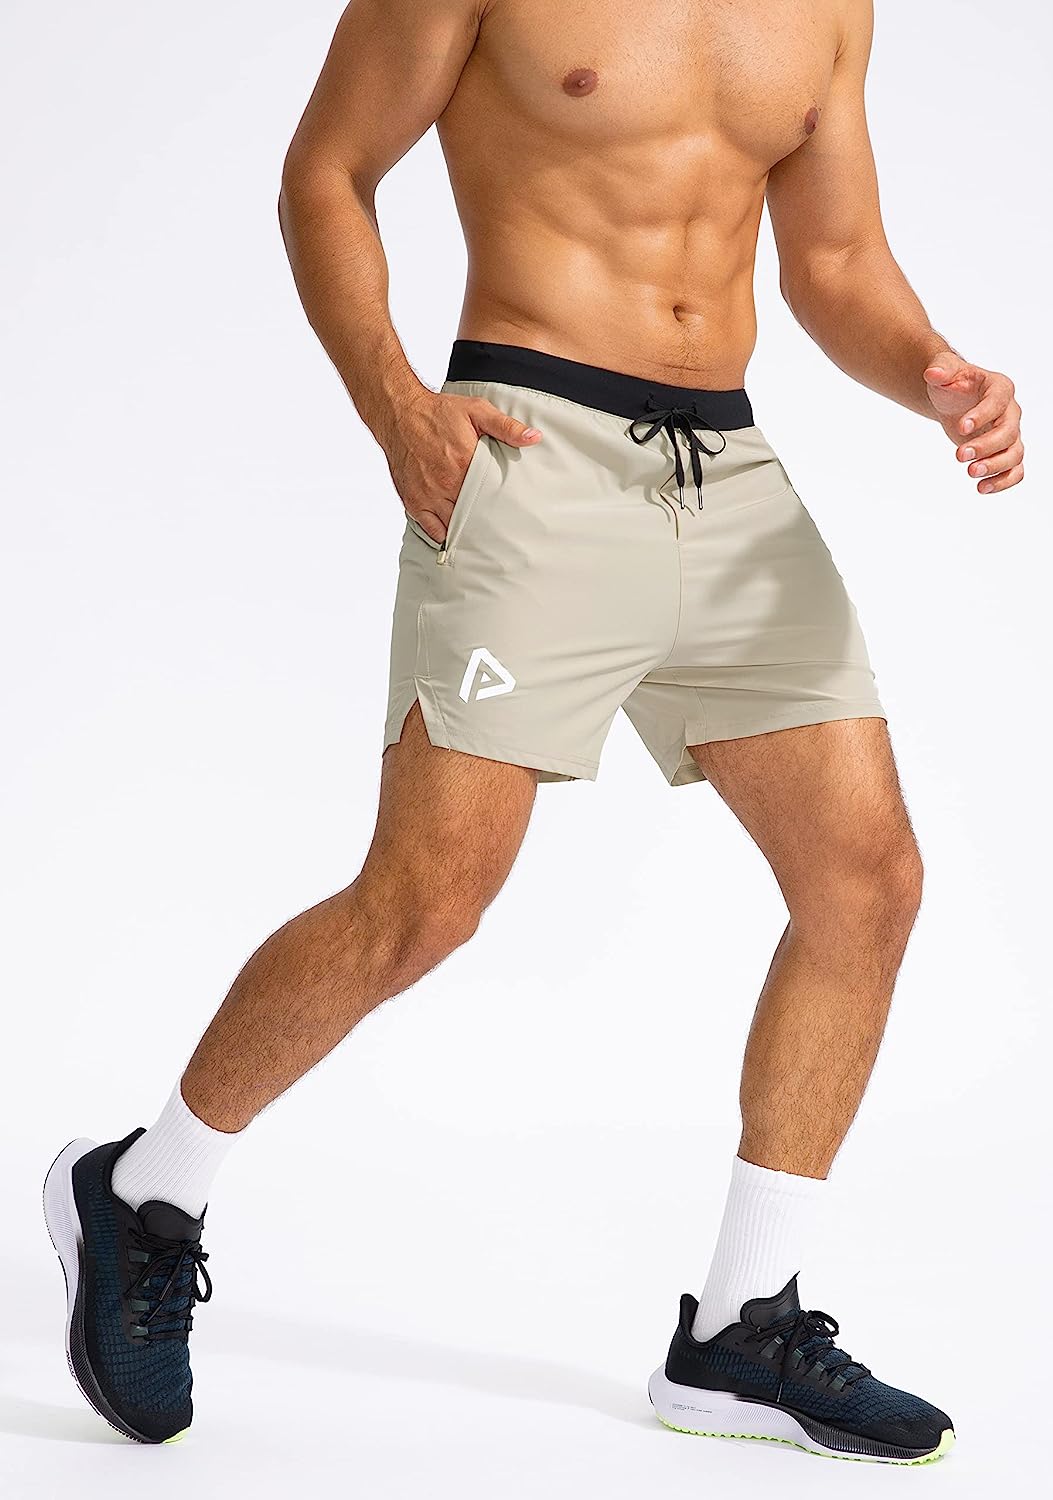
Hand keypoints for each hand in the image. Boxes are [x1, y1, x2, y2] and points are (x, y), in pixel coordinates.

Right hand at [385, 392, 540, 543]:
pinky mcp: (413, 500)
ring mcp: (428, 494)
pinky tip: (454, 535)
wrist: (400, 413)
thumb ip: (506, 427)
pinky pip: (431, 528)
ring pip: (453, 524)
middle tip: (500, 529)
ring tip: (481, 535)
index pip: (491, 495)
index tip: (512, 512)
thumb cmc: (438, 412)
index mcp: (464, 462)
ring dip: (466, 530)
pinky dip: (443, 534)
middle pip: (473, 514)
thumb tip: (533, 438)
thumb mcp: (477, 411)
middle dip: (486, 521)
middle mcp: (445, 482)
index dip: (502, 505)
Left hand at [923, 354, 1023, 494]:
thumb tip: (931, 373)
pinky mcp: (1005, 452)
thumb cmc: (952, 383)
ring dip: (995, 467)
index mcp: (1000, 388)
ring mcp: (1010, 434)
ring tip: (970, 473)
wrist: (954, 399)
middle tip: (959, 456)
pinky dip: (1003, 481)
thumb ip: (941, 369)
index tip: (961, 427)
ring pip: (1015, 454)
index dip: (982, 416)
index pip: (998, 402)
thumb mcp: (944, 370)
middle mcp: (1011, 411)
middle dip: (986, 446)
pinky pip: (1015, 470)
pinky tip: (981, 488)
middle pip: (1009, 432)